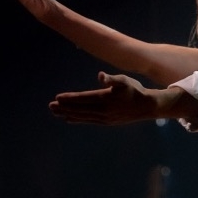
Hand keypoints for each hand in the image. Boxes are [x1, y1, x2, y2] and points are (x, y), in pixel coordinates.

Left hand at [49, 72, 191, 125]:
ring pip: (82, 116)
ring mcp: (104, 118)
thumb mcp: (124, 80)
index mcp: (105, 99)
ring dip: (68, 114)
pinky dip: (77, 119)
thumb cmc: (135, 90)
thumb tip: (100, 76)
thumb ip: (111, 79)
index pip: (83, 99)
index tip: (57, 98)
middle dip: (64, 107)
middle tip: (50, 106)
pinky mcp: (106, 122)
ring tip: (56, 113)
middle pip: (79, 109)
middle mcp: (102, 111)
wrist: (148, 106)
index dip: (70, 98)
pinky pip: (88, 121)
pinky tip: (69, 119)